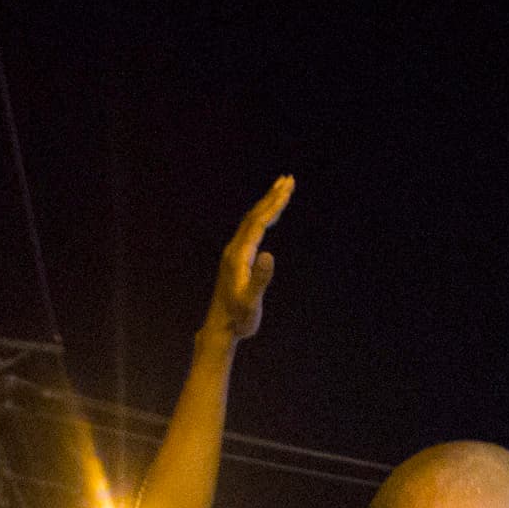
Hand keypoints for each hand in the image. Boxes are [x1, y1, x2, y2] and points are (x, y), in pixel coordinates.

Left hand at [200, 176, 292, 345]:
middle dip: (272, 197)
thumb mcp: (251, 301)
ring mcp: (235, 254)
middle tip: (288, 179)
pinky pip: (251, 232)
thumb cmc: (238, 319)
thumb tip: (270, 254)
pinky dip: (262, 218)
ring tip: (281, 190)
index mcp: (239, 255)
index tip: (288, 188)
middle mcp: (235, 250)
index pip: (259, 222)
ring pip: (252, 221)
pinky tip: (268, 217)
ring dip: (267, 205)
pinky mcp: (237, 260)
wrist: (220, 329)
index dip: (274, 204)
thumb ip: (260, 279)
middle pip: (255, 216)